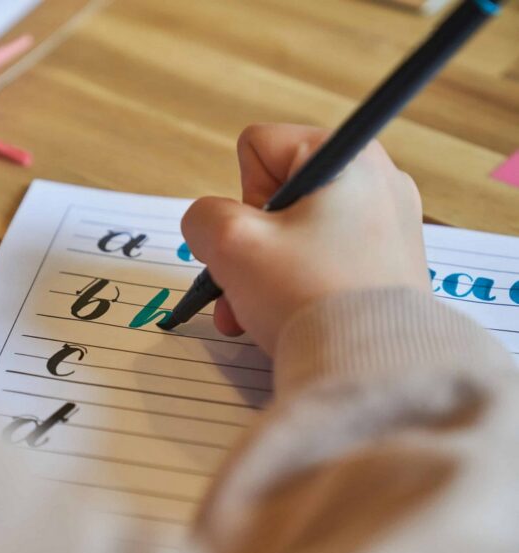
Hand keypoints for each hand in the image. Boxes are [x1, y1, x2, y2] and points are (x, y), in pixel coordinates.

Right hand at [181, 123, 428, 354]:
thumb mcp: (231, 243)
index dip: (239, 196)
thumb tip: (210, 225)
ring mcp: (388, 225)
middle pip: (276, 196)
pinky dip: (297, 286)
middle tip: (240, 286)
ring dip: (263, 272)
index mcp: (346, 157)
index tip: (256, 238)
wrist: (371, 365)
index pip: (258, 148)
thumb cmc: (306, 293)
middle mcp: (376, 181)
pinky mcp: (390, 265)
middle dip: (247, 245)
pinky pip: (324, 261)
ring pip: (296, 234)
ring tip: (251, 315)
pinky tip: (284, 320)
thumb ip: (202, 217)